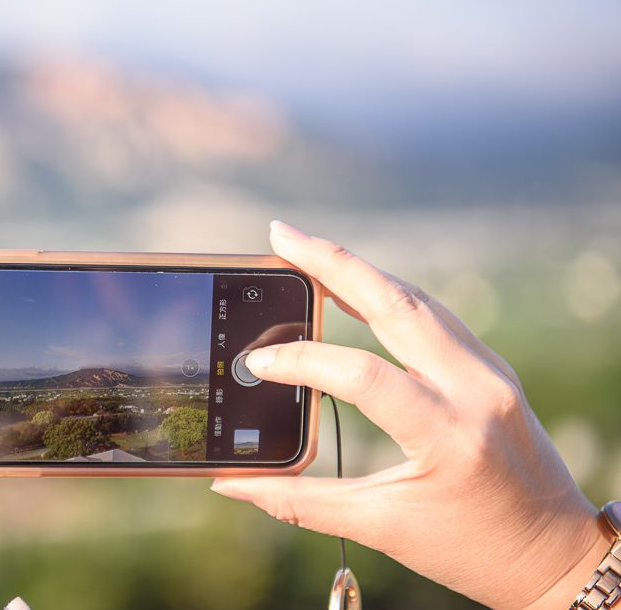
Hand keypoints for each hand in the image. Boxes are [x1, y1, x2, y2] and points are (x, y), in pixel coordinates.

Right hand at [211, 221, 610, 609]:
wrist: (555, 552)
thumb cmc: (471, 549)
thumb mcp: (384, 529)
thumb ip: (301, 502)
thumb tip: (232, 485)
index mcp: (449, 436)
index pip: (363, 376)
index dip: (302, 362)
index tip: (257, 363)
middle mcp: (476, 390)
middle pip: (397, 304)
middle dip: (333, 263)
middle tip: (280, 235)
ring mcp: (490, 372)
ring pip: (418, 300)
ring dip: (360, 271)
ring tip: (305, 252)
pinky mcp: (492, 368)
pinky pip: (435, 314)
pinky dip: (388, 294)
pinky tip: (354, 288)